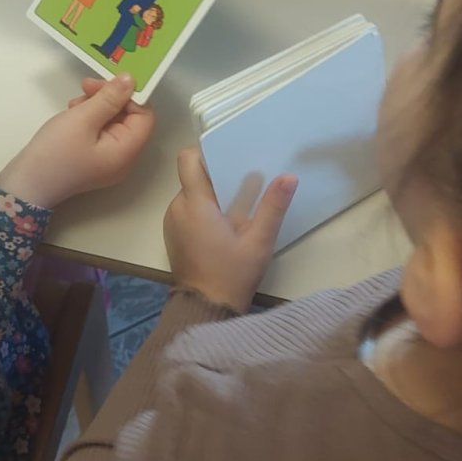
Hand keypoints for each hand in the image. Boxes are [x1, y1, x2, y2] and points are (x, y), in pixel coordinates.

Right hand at [0, 74, 154, 208]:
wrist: (26, 184)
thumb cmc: (55, 152)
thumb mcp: (83, 119)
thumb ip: (109, 98)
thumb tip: (131, 80)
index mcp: (126, 152)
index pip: (144, 116)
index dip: (129, 95)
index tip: (105, 82)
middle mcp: (123, 158)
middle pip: (129, 118)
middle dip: (110, 98)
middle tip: (85, 87)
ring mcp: (107, 160)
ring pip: (113, 123)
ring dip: (97, 106)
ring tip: (74, 104)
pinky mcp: (93, 159)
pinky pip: (101, 133)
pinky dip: (89, 118)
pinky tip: (72, 113)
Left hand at [164, 149, 296, 312]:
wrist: (206, 309)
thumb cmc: (232, 274)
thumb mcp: (259, 241)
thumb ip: (273, 207)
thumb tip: (289, 177)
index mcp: (194, 204)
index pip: (188, 160)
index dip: (205, 151)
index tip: (229, 155)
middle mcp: (177, 207)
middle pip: (192, 176)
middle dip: (216, 176)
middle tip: (245, 179)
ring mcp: (172, 221)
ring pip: (190, 193)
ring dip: (210, 195)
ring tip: (239, 202)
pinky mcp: (174, 234)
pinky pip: (187, 210)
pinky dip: (203, 210)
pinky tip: (225, 222)